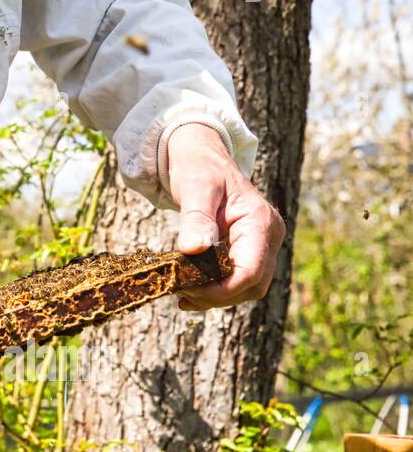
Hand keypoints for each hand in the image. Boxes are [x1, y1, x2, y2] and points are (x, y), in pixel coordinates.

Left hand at [166, 122, 284, 310]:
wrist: (200, 155)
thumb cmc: (198, 166)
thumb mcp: (195, 188)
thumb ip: (196, 219)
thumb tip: (194, 250)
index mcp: (260, 221)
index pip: (250, 271)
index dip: (222, 290)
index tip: (189, 292)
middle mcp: (269, 235)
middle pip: (253, 284)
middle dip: (219, 296)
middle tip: (182, 296)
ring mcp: (262, 243)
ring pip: (249, 286)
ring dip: (218, 296)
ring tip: (183, 294)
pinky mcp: (249, 247)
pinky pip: (239, 276)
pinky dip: (217, 287)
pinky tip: (190, 288)